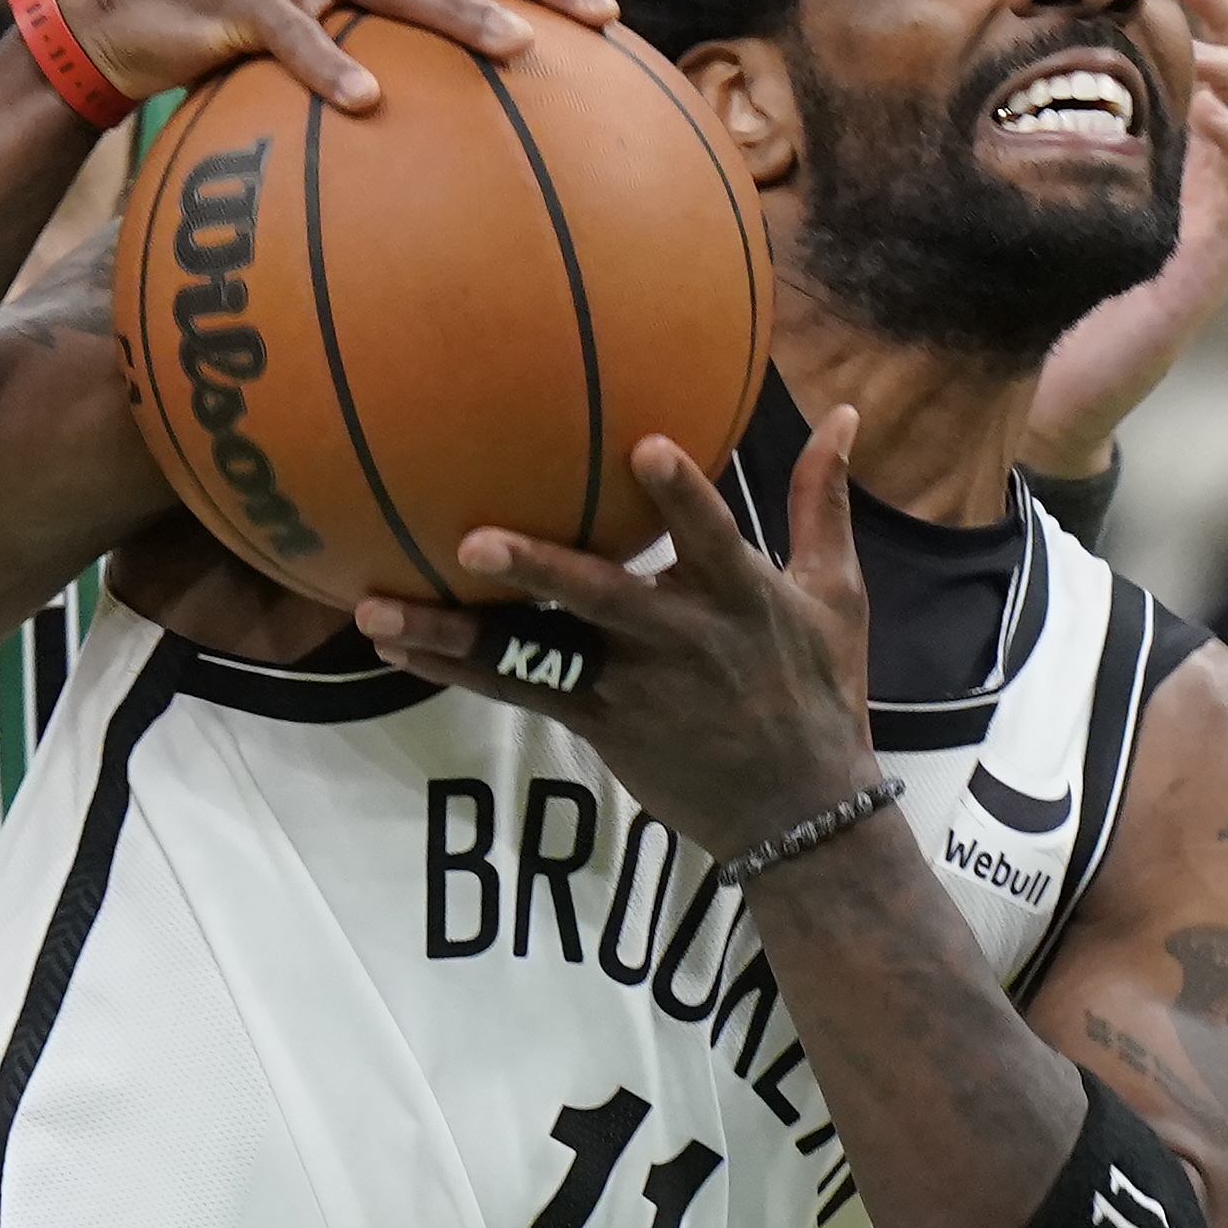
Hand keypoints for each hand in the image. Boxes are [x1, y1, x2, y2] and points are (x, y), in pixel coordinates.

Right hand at [53, 0, 616, 110]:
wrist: (109, 16)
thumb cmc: (220, 39)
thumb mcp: (302, 39)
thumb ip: (369, 59)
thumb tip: (444, 139)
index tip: (610, 9)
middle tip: (596, 11)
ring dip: (456, 12)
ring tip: (513, 49)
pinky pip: (289, 32)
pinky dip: (328, 65)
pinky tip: (365, 104)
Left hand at [353, 409, 881, 859]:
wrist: (799, 813)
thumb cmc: (817, 690)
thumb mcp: (836, 595)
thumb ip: (823, 502)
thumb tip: (847, 414)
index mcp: (738, 598)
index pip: (710, 537)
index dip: (679, 496)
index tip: (643, 446)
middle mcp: (676, 640)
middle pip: (598, 599)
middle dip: (538, 568)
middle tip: (471, 539)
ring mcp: (629, 688)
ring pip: (532, 655)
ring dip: (455, 634)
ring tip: (380, 611)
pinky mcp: (598, 725)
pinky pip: (516, 691)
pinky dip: (454, 668)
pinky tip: (393, 647)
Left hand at [1026, 0, 1227, 476]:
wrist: (1052, 397)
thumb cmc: (1037, 299)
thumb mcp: (1030, 200)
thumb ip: (1024, 144)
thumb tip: (962, 70)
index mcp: (1166, 169)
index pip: (1204, 76)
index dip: (1202, 19)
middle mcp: (1201, 190)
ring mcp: (1215, 227)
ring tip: (1204, 48)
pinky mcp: (1213, 265)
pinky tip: (1206, 111)